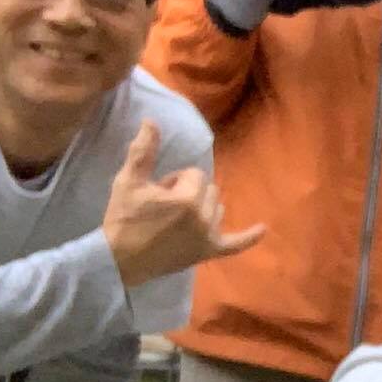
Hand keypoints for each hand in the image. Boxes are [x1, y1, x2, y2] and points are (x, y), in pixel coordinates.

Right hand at [102, 121, 264, 288]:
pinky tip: (263, 228)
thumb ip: (143, 151)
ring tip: (177, 218)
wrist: (118, 261)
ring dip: (203, 208)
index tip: (156, 193)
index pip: (194, 174)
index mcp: (188, 200)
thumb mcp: (128, 182)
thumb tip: (152, 121)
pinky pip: (235, 244)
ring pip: (218, 209)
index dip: (174, 180)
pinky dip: (249, 237)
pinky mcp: (208, 253)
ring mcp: (208, 238)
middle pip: (209, 189)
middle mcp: (204, 219)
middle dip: (188, 192)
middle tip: (163, 206)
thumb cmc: (122, 219)